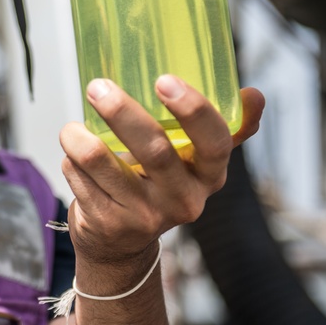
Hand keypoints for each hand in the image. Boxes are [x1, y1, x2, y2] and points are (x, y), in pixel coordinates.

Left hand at [59, 76, 264, 278]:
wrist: (120, 244)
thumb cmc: (159, 185)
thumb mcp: (195, 163)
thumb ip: (224, 127)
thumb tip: (254, 94)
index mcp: (210, 176)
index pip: (216, 143)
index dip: (194, 111)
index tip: (165, 80)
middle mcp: (183, 200)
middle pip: (154, 150)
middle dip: (122, 112)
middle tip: (98, 86)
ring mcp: (144, 215)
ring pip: (100, 160)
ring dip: (78, 136)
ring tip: (73, 128)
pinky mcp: (108, 224)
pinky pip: (77, 175)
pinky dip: (70, 159)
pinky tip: (75, 161)